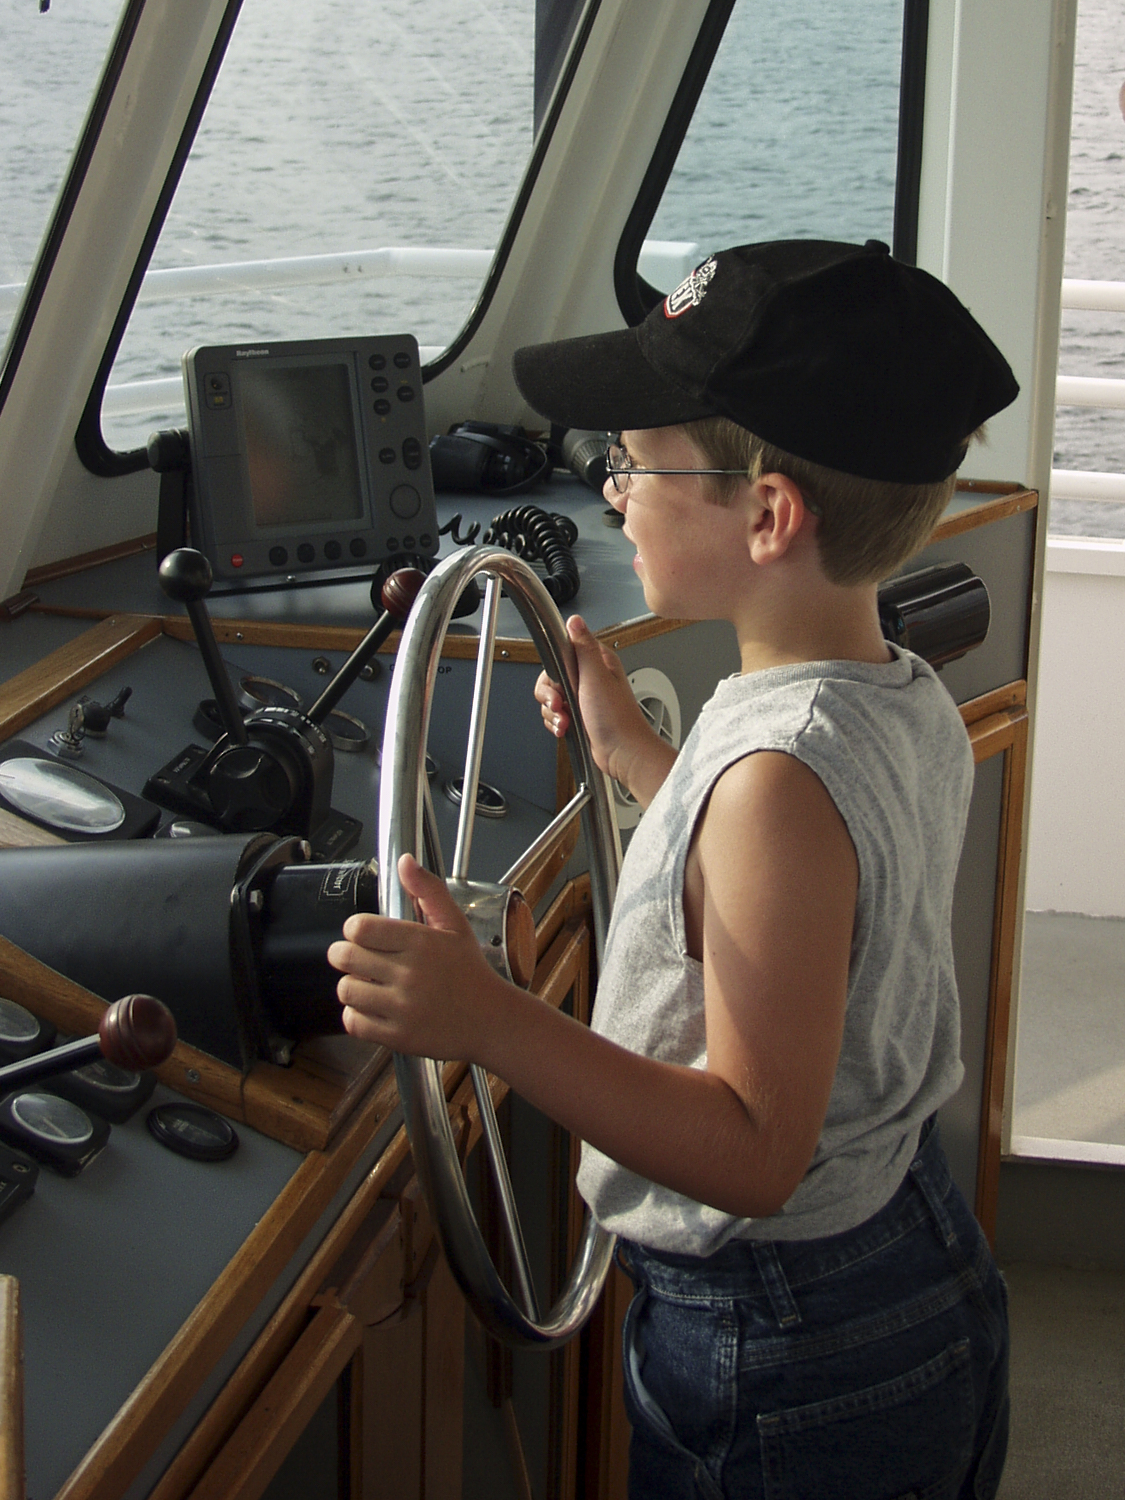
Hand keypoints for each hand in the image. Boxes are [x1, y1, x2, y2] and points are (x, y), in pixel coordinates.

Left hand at [328, 854, 511, 1059]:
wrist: (492, 1021)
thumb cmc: (471, 972)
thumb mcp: (455, 926)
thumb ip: (428, 890)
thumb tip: (405, 861)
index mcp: (421, 942)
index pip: (360, 928)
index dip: (355, 929)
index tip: (363, 935)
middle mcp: (410, 974)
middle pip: (345, 957)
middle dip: (345, 955)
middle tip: (358, 958)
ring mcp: (402, 1007)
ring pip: (346, 990)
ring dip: (351, 985)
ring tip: (368, 983)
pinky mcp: (397, 1036)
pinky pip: (353, 1023)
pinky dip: (356, 1016)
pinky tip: (373, 1007)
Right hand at [535, 615, 676, 804]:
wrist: (621, 752)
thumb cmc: (615, 718)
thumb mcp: (596, 675)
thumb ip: (583, 646)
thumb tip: (575, 621)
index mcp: (597, 662)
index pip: (561, 652)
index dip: (554, 669)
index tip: (559, 682)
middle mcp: (590, 677)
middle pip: (551, 677)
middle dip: (551, 695)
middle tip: (561, 704)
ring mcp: (584, 697)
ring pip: (552, 698)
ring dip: (553, 713)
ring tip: (567, 720)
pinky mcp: (579, 715)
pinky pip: (556, 714)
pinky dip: (557, 723)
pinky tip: (567, 728)